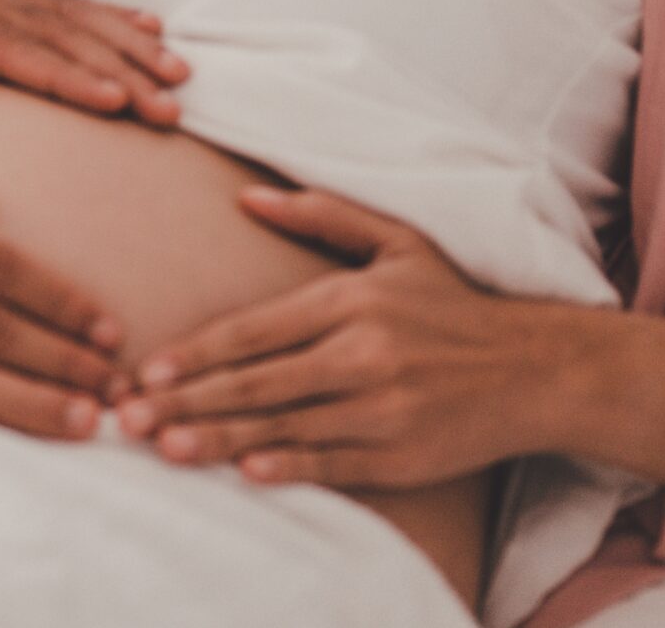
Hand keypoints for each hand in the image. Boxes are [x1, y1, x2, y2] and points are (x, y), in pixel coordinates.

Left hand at [0, 0, 187, 124]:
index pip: (1, 49)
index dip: (60, 77)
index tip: (113, 103)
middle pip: (50, 35)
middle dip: (116, 71)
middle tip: (170, 110)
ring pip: (66, 16)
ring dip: (125, 45)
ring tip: (178, 76)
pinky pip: (59, 0)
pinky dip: (108, 15)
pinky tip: (150, 30)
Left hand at [114, 186, 582, 489]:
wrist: (536, 368)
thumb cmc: (454, 303)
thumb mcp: (396, 241)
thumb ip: (321, 214)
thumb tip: (248, 194)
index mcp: (351, 300)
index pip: (255, 330)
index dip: (195, 354)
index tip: (146, 370)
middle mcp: (363, 354)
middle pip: (257, 382)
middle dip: (187, 401)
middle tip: (129, 418)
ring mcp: (382, 408)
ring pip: (284, 426)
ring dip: (219, 439)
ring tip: (166, 448)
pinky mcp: (402, 455)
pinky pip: (332, 462)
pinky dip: (289, 467)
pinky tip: (246, 470)